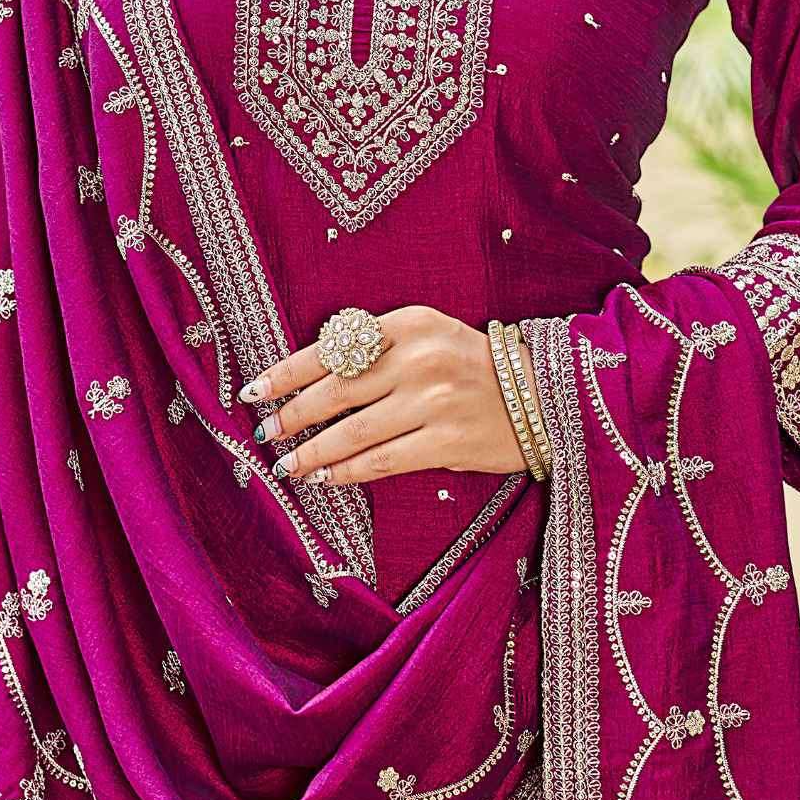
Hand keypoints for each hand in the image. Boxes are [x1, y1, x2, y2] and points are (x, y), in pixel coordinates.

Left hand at [239, 306, 545, 485]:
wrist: (544, 396)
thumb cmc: (473, 366)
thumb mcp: (428, 335)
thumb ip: (377, 349)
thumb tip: (312, 382)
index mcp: (409, 322)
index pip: (332, 348)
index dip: (287, 373)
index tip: (256, 391)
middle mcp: (420, 358)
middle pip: (336, 391)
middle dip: (293, 415)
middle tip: (267, 432)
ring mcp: (435, 401)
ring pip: (354, 432)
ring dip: (313, 451)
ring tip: (288, 462)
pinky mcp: (448, 442)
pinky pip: (383, 461)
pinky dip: (348, 472)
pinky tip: (326, 477)